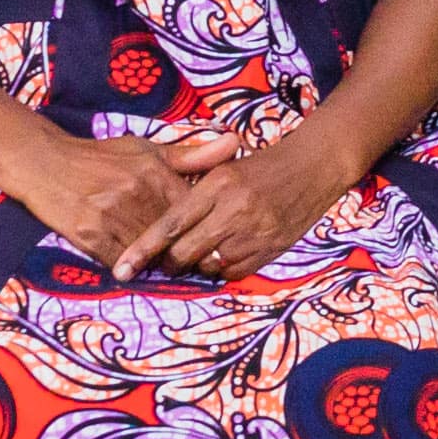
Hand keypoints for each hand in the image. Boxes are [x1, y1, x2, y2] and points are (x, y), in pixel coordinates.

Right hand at [12, 122, 234, 279]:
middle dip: (185, 254)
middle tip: (196, 267)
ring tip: (168, 272)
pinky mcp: (90, 234)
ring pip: (149, 252)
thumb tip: (236, 143)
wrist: (46, 163)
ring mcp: (113, 215)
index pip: (192, 211)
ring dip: (159, 264)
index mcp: (155, 172)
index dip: (203, 230)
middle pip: (173, 236)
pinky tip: (136, 269)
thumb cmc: (101, 157)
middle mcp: (137, 193)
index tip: (210, 243)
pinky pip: (120, 261)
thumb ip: (192, 155)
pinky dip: (130, 268)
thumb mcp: (147, 149)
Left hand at [132, 112, 364, 281]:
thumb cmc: (262, 165)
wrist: (315, 167)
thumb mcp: (226, 166)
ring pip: (208, 266)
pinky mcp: (271, 249)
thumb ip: (194, 190)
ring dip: (197, 265)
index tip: (122, 268)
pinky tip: (222, 255)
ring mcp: (254, 233)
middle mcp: (234, 210)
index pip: (170, 224)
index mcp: (217, 184)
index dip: (143, 249)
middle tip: (162, 262)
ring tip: (196, 254)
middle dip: (168, 262)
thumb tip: (160, 221)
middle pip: (185, 252)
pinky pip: (234, 272)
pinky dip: (222, 269)